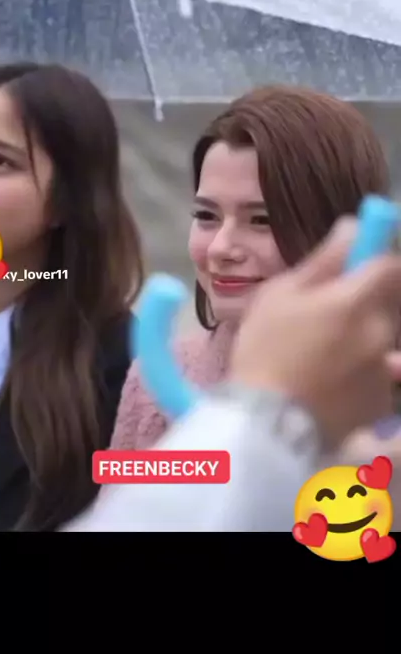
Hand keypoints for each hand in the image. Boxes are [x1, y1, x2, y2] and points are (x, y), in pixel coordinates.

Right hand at [228, 217, 400, 447]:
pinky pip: (374, 374)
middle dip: (362, 301)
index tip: (357, 261)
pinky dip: (358, 371)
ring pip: (378, 339)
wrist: (265, 425)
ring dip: (359, 337)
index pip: (391, 264)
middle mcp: (380, 332)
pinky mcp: (379, 403)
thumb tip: (354, 227)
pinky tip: (325, 381)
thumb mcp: (279, 294)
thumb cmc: (264, 350)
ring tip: (318, 354)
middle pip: (385, 303)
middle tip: (323, 314)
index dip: (376, 258)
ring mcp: (382, 370)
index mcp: (357, 300)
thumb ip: (324, 260)